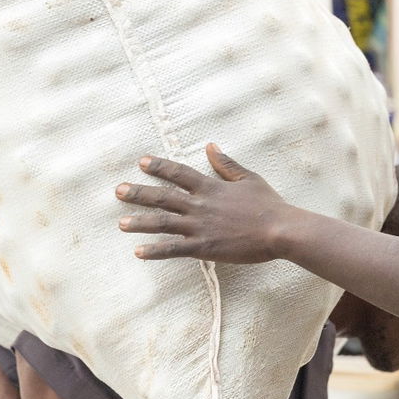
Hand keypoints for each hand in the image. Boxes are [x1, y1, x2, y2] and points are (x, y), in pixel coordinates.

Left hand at [117, 144, 290, 262]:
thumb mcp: (249, 178)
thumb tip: (211, 146)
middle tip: (118, 190)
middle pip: (162, 197)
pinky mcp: (204, 247)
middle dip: (138, 193)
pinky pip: (174, 249)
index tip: (142, 162)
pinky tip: (138, 252)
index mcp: (211, 187)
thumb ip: (226, 164)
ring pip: (162, 223)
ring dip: (140, 222)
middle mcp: (200, 205)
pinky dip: (155, 251)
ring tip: (121, 223)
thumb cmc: (268, 205)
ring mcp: (200, 226)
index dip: (159, 167)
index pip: (178, 173)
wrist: (280, 230)